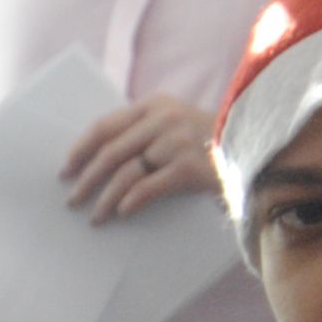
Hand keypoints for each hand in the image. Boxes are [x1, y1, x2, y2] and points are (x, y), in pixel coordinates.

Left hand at [61, 96, 221, 224]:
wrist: (256, 149)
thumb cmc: (208, 142)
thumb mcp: (176, 124)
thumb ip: (143, 133)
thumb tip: (97, 161)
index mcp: (154, 105)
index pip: (104, 126)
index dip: (80, 149)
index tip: (65, 169)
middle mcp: (163, 119)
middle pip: (110, 151)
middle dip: (86, 178)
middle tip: (72, 199)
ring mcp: (176, 142)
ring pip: (126, 172)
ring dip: (105, 197)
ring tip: (94, 216)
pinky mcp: (189, 167)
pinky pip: (149, 187)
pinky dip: (131, 201)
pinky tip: (121, 213)